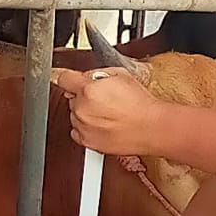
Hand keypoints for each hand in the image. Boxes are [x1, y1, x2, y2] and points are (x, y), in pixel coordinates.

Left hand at [51, 66, 167, 156]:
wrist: (152, 128)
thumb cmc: (141, 104)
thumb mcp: (121, 74)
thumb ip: (97, 73)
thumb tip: (86, 76)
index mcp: (88, 90)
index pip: (64, 78)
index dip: (69, 77)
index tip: (69, 79)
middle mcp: (81, 109)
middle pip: (71, 98)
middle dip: (83, 96)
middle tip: (104, 98)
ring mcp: (83, 127)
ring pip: (75, 115)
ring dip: (85, 112)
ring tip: (108, 113)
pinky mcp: (87, 142)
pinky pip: (78, 131)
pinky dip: (87, 128)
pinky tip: (104, 124)